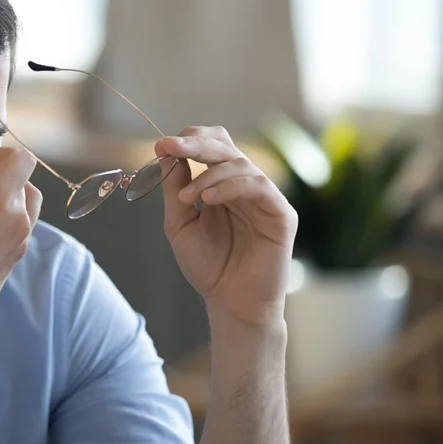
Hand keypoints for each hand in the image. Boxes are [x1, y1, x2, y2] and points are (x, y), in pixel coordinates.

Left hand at [156, 127, 296, 327]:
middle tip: (170, 147)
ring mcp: (265, 198)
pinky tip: (208, 200)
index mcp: (222, 185)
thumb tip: (167, 152)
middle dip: (195, 144)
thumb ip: (175, 188)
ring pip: (240, 164)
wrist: (229, 303)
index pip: (212, 146)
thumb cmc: (208, 266)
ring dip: (208, 175)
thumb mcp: (180, 224)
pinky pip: (259, 186)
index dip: (189, 140)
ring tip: (187, 197)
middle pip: (226, 147)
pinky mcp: (281, 214)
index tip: (161, 144)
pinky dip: (230, 187)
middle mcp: (245, 186)